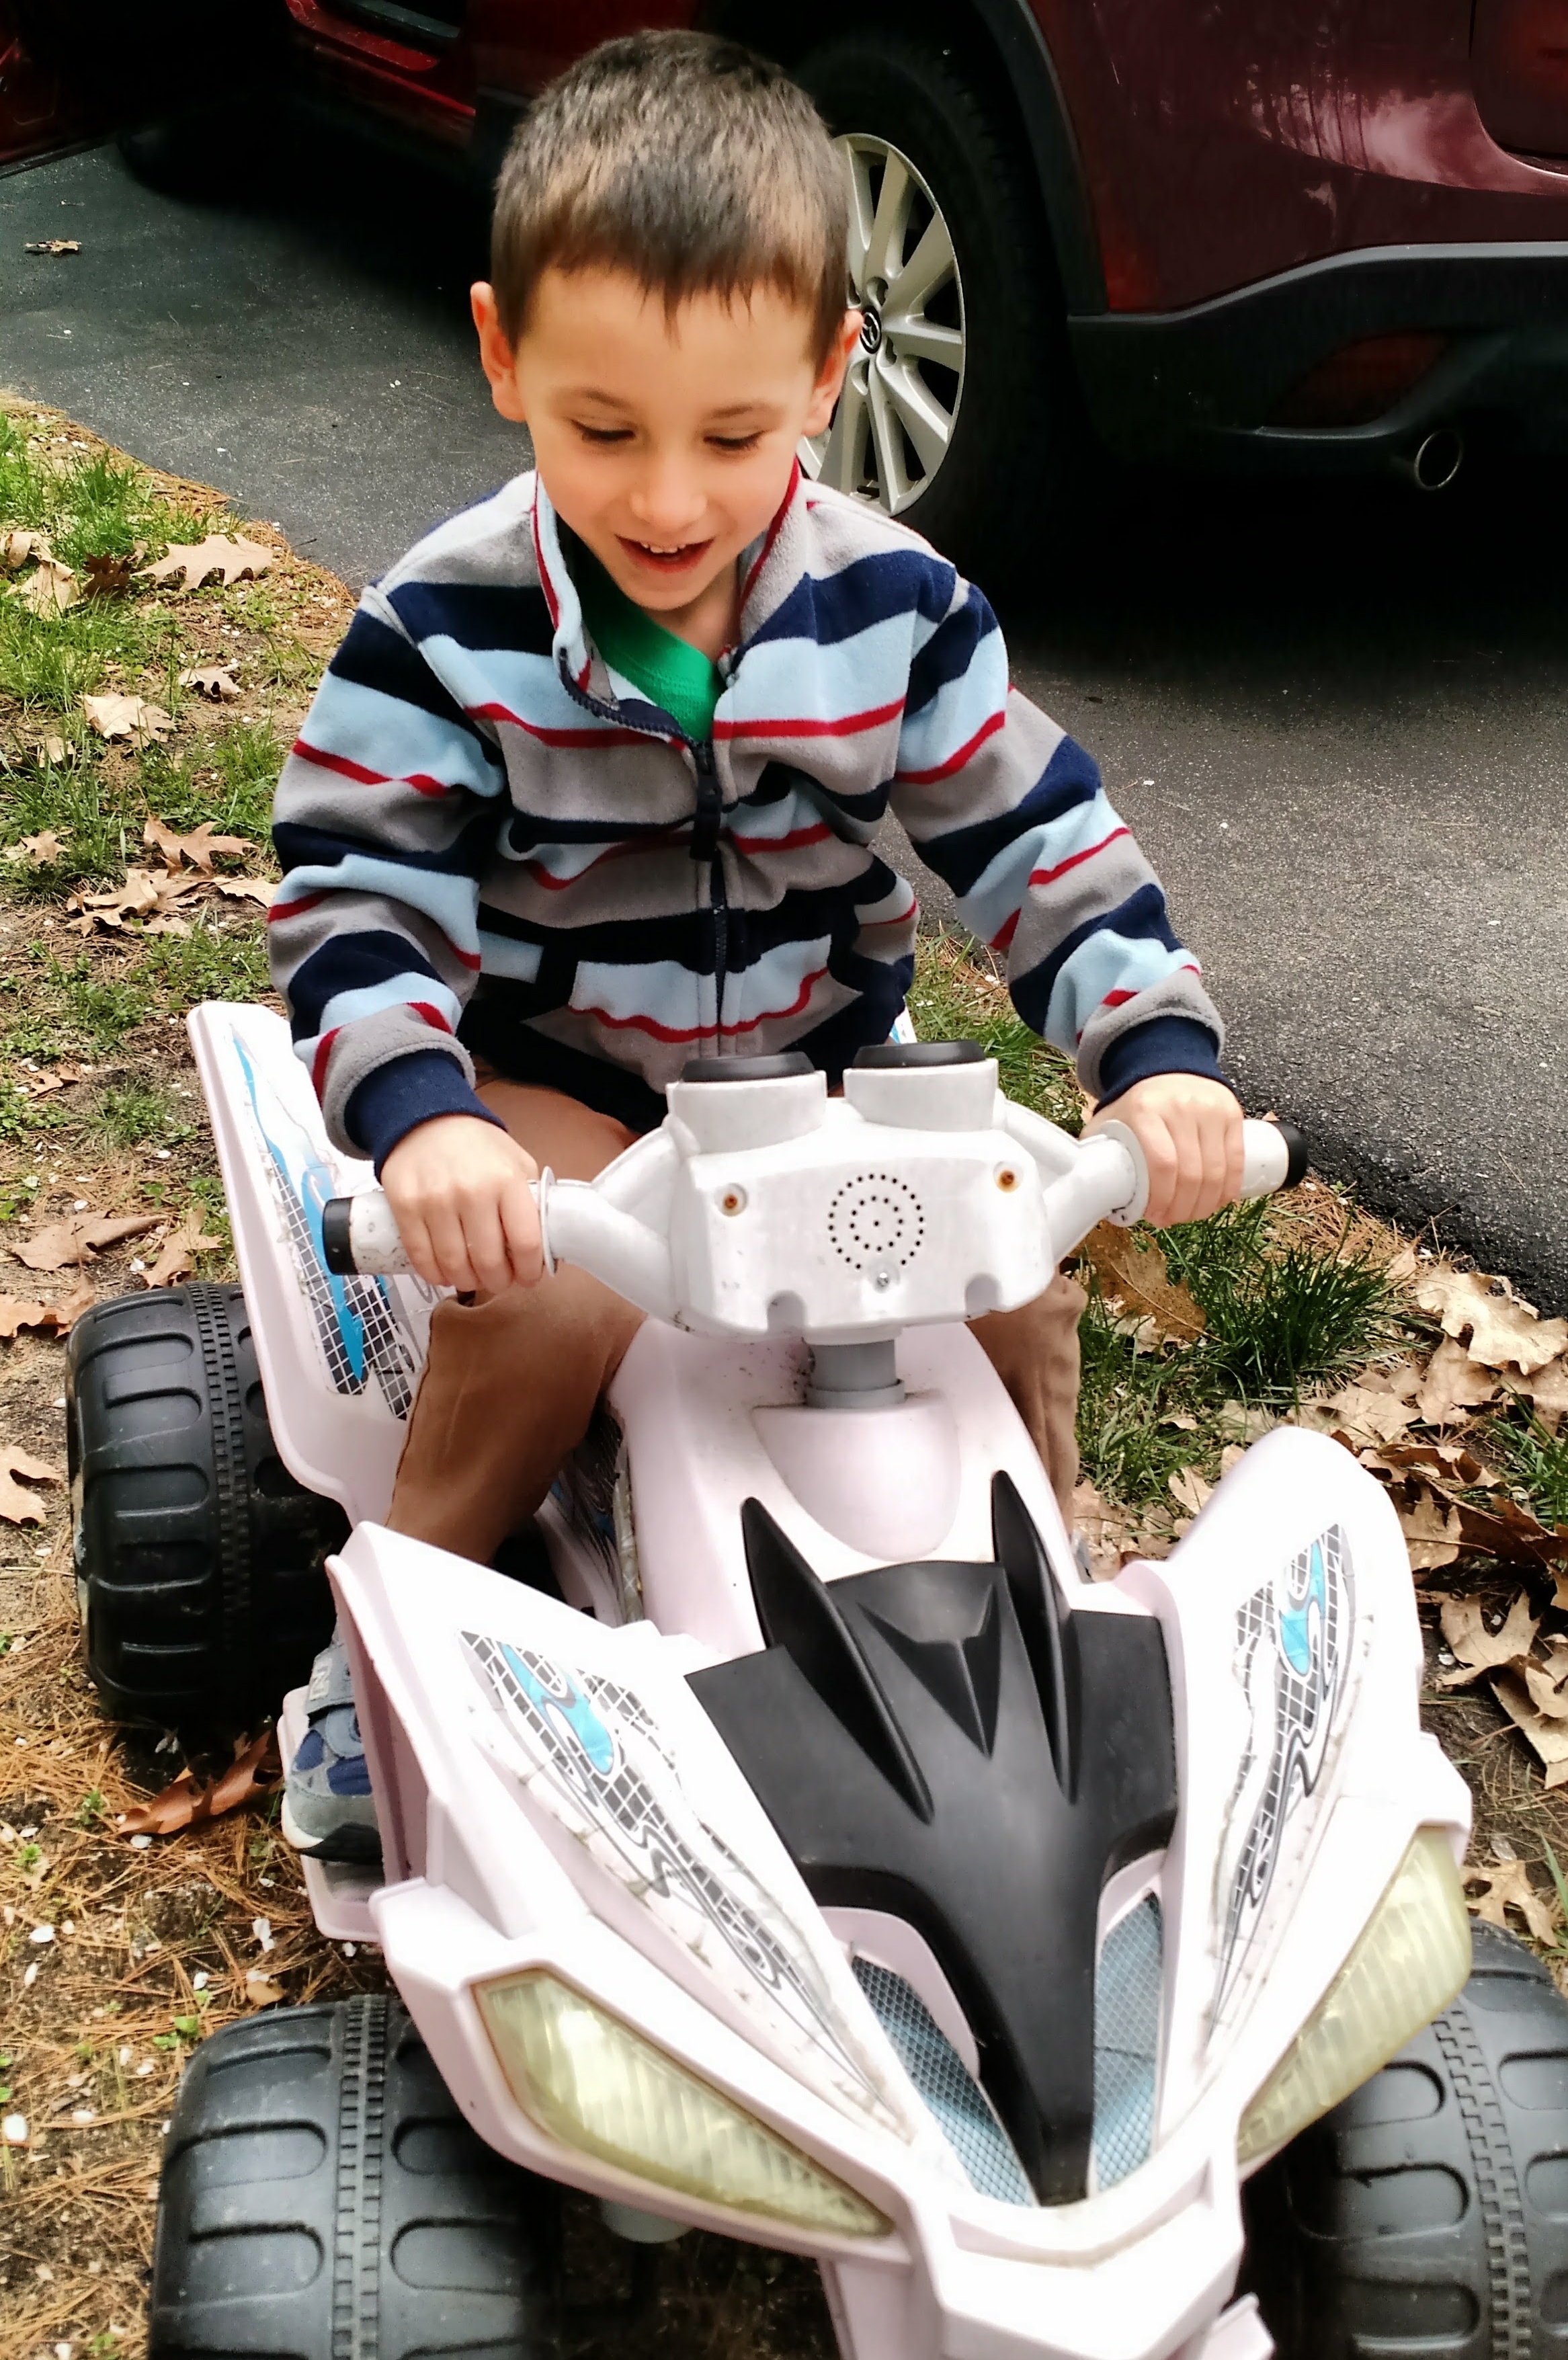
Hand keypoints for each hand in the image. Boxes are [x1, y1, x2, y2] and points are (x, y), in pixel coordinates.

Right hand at [380, 1114, 542, 1292]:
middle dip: (498, 1282)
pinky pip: (421, 1257)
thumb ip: (531, 1200)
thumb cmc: (476, 1145)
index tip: (529, 1277)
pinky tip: (445, 1273)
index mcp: (507, 1180)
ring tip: (473, 1278)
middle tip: (499, 1281)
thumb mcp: (516, 1162)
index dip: (530, 1270)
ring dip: (467, 1282)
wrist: (426, 1119)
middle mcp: (472, 1192)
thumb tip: (544, 1245)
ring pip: (454, 1265)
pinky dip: (435, 1274)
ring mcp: (435, 1201)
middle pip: (489, 1261)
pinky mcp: (405, 1207)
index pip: (526, 1242)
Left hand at [1087, 1074, 1243, 1227]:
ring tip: (1191, 1214)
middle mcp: (1181, 1107)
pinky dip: (1228, 1189)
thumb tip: (1092, 1195)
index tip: (1154, 1215)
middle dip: (1183, 1208)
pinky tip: (1216, 1202)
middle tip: (1172, 1219)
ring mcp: (1211, 1109)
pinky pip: (1236, 1160)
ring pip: (1217, 1171)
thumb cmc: (1136, 1106)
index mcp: (1145, 1111)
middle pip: (1191, 1173)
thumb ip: (1096, 1153)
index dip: (1161, 1198)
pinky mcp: (1232, 1114)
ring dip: (1205, 1204)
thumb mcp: (1108, 1121)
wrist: (1166, 1070)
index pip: (1162, 1164)